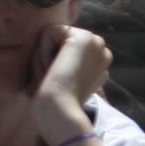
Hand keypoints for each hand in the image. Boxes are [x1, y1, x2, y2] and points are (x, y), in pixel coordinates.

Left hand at [27, 25, 110, 143]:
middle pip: (59, 39)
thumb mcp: (66, 79)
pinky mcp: (82, 37)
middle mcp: (101, 49)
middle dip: (48, 58)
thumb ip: (66, 62)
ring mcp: (95, 42)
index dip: (53, 62)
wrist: (61, 112)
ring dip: (44, 57)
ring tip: (53, 76)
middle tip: (53, 80)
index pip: (65, 46)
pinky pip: (48, 32)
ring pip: (53, 36)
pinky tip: (52, 69)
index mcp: (99, 61)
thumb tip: (52, 54)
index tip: (59, 83)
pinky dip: (42, 52)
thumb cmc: (57, 104)